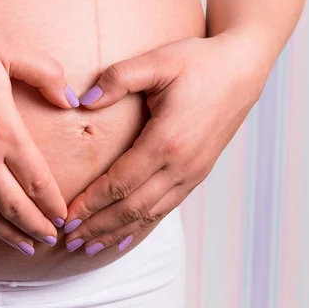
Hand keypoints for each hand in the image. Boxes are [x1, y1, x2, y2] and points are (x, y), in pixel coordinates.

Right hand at [0, 12, 78, 254]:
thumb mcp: (8, 47)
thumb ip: (47, 73)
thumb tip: (70, 101)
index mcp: (5, 130)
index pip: (38, 180)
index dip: (53, 205)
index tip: (63, 218)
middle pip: (15, 206)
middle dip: (36, 228)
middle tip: (51, 240)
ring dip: (8, 234)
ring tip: (24, 247)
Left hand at [63, 33, 265, 255]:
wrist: (242, 70)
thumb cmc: (198, 63)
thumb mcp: (157, 61)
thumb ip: (118, 78)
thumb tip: (83, 101)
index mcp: (167, 140)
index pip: (120, 182)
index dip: (91, 202)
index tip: (66, 216)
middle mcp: (182, 165)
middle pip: (132, 207)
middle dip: (97, 226)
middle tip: (67, 240)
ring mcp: (192, 173)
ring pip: (148, 215)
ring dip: (115, 232)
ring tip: (87, 246)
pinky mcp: (197, 174)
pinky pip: (165, 209)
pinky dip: (141, 227)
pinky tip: (124, 237)